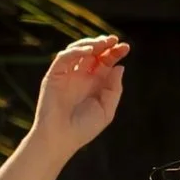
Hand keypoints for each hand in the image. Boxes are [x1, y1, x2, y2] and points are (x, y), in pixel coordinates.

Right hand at [32, 35, 126, 155]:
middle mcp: (81, 77)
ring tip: (104, 43)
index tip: (126, 47)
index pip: (106, 62)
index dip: (115, 53)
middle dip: (105, 44)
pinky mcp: (54, 75)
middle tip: (115, 40)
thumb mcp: (106, 109)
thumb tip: (120, 67)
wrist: (60, 139)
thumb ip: (114, 89)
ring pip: (78, 50)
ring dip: (91, 43)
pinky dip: (76, 50)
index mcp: (95, 84)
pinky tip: (90, 51)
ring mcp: (67, 75)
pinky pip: (64, 57)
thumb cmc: (83, 128)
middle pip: (94, 53)